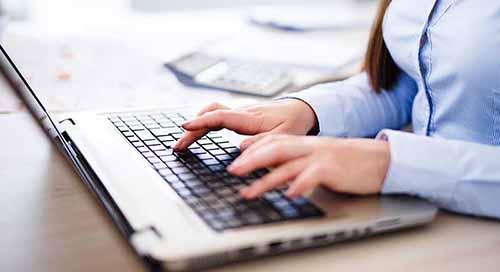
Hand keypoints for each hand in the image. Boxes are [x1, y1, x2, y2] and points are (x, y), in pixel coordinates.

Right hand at [173, 99, 317, 150]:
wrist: (301, 110)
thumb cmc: (293, 125)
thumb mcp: (285, 137)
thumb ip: (264, 143)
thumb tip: (240, 148)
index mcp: (251, 118)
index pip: (221, 116)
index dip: (202, 122)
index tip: (185, 126)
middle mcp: (242, 112)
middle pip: (211, 115)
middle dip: (192, 129)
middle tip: (177, 145)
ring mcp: (240, 111)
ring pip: (212, 113)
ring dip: (197, 125)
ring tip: (184, 141)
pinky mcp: (240, 114)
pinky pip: (217, 114)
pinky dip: (204, 122)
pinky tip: (198, 132)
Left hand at [226, 135, 389, 198]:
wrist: (381, 160)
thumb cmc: (350, 162)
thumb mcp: (321, 157)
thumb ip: (301, 160)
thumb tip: (279, 170)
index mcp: (306, 144)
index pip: (275, 141)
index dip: (254, 148)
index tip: (237, 156)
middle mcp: (310, 147)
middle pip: (275, 149)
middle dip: (251, 160)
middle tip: (233, 171)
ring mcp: (321, 157)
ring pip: (287, 165)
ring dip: (265, 180)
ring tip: (249, 192)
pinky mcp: (333, 170)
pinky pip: (312, 176)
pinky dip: (299, 185)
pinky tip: (290, 194)